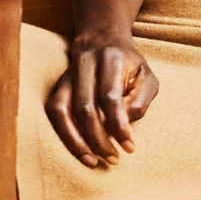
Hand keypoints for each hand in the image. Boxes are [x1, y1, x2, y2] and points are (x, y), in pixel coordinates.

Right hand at [46, 34, 159, 171]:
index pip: (111, 96)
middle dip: (99, 138)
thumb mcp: (146, 77)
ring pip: (63, 111)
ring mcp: (67, 75)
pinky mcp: (57, 85)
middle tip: (113, 158)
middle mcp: (85, 64)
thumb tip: (124, 127)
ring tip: (93, 160)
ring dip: (76, 141)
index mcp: (111, 59)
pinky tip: (79, 149)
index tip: (129, 147)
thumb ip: (140, 100)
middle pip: (86, 107)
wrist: (102, 39)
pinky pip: (54, 112)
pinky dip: (64, 133)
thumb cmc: (129, 65)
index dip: (118, 125)